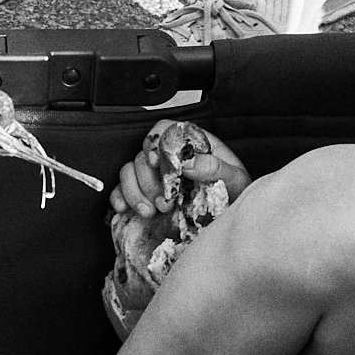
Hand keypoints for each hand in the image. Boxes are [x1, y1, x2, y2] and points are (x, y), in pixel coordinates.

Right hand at [108, 124, 250, 219]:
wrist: (230, 224)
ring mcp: (155, 177)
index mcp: (193, 146)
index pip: (165, 130)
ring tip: (150, 212)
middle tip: (164, 203)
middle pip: (143, 154)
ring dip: (134, 192)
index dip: (156, 142)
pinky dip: (118, 198)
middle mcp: (170, 159)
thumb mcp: (236, 181)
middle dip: (149, 180)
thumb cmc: (235, 198)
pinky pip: (121, 189)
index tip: (157, 162)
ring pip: (129, 171)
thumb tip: (187, 161)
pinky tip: (125, 209)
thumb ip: (215, 167)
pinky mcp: (144, 195)